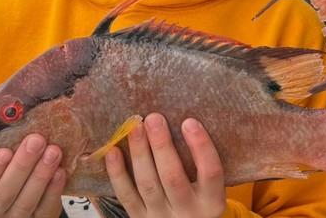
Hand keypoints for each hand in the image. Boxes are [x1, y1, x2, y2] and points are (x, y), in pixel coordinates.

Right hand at [0, 134, 64, 217]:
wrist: (13, 201)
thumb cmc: (0, 174)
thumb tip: (9, 112)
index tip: (3, 151)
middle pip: (4, 194)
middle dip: (22, 166)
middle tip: (36, 140)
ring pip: (26, 202)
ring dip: (41, 175)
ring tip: (53, 151)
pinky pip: (45, 209)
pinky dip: (54, 190)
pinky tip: (60, 171)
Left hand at [106, 113, 225, 217]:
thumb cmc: (199, 200)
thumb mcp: (210, 189)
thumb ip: (202, 165)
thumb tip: (185, 122)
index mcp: (211, 202)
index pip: (211, 172)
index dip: (201, 146)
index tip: (189, 122)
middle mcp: (188, 212)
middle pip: (173, 177)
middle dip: (161, 145)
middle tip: (154, 118)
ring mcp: (161, 217)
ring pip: (148, 184)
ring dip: (140, 153)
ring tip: (135, 128)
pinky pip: (126, 196)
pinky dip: (118, 173)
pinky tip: (114, 152)